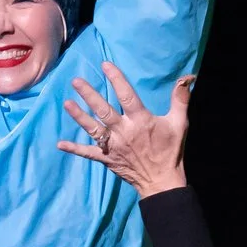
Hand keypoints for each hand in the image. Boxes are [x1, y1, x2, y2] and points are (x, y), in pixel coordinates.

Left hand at [58, 65, 189, 196]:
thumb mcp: (180, 124)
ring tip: (67, 103)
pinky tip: (60, 143)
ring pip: (93, 128)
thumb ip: (180, 100)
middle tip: (76, 81)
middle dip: (89, 95)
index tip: (105, 65)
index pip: (126, 96)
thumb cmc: (171, 151)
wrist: (162, 181)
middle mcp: (124, 131)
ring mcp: (113, 146)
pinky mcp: (107, 159)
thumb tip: (186, 79)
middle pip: (103, 110)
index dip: (116, 79)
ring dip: (79, 116)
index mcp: (140, 121)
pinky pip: (89, 153)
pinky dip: (75, 148)